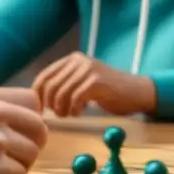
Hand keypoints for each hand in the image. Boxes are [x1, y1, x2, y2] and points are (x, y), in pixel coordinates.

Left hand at [32, 52, 156, 116]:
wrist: (136, 91)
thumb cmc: (107, 91)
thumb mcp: (82, 82)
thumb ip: (64, 84)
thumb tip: (39, 99)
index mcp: (72, 59)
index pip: (44, 76)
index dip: (38, 96)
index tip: (41, 111)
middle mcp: (78, 60)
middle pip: (50, 86)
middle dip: (50, 105)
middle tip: (59, 114)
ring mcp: (88, 69)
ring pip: (61, 93)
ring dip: (62, 110)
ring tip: (70, 114)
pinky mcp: (97, 81)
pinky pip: (75, 98)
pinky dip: (74, 110)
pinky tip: (80, 112)